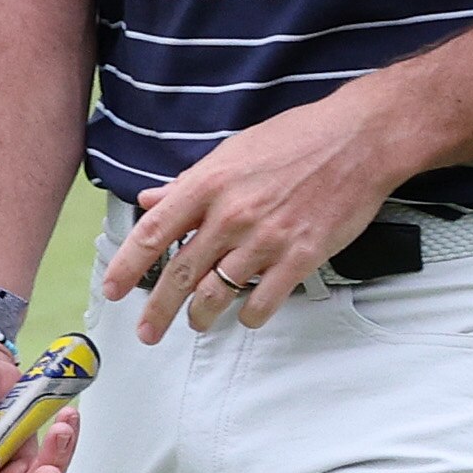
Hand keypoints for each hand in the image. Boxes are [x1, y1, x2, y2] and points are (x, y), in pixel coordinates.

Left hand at [98, 88, 413, 341]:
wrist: (359, 140)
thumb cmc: (298, 139)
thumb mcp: (233, 152)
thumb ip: (189, 183)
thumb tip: (151, 200)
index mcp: (209, 183)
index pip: (154, 232)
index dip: (127, 266)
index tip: (113, 290)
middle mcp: (231, 214)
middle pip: (180, 274)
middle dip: (158, 311)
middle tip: (147, 332)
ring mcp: (266, 238)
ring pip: (217, 294)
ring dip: (201, 316)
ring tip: (197, 322)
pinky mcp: (300, 256)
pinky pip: (263, 302)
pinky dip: (249, 316)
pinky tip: (246, 315)